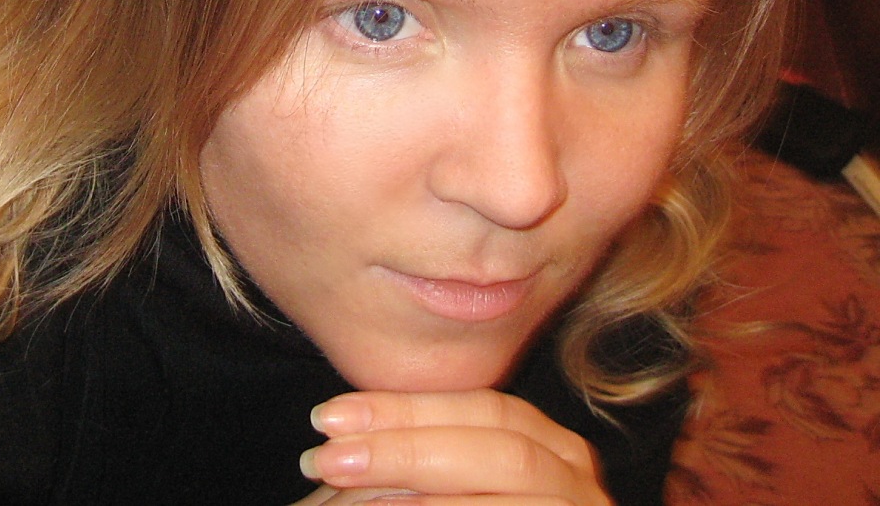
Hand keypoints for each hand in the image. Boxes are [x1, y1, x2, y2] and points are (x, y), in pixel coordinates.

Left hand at [295, 389, 613, 504]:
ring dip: (428, 494)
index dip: (407, 410)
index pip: (485, 410)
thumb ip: (407, 469)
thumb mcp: (431, 494)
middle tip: (326, 459)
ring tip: (345, 492)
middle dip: (407, 449)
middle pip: (503, 449)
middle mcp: (579, 484)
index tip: (328, 419)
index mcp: (551, 452)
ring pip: (519, 489)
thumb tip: (337, 438)